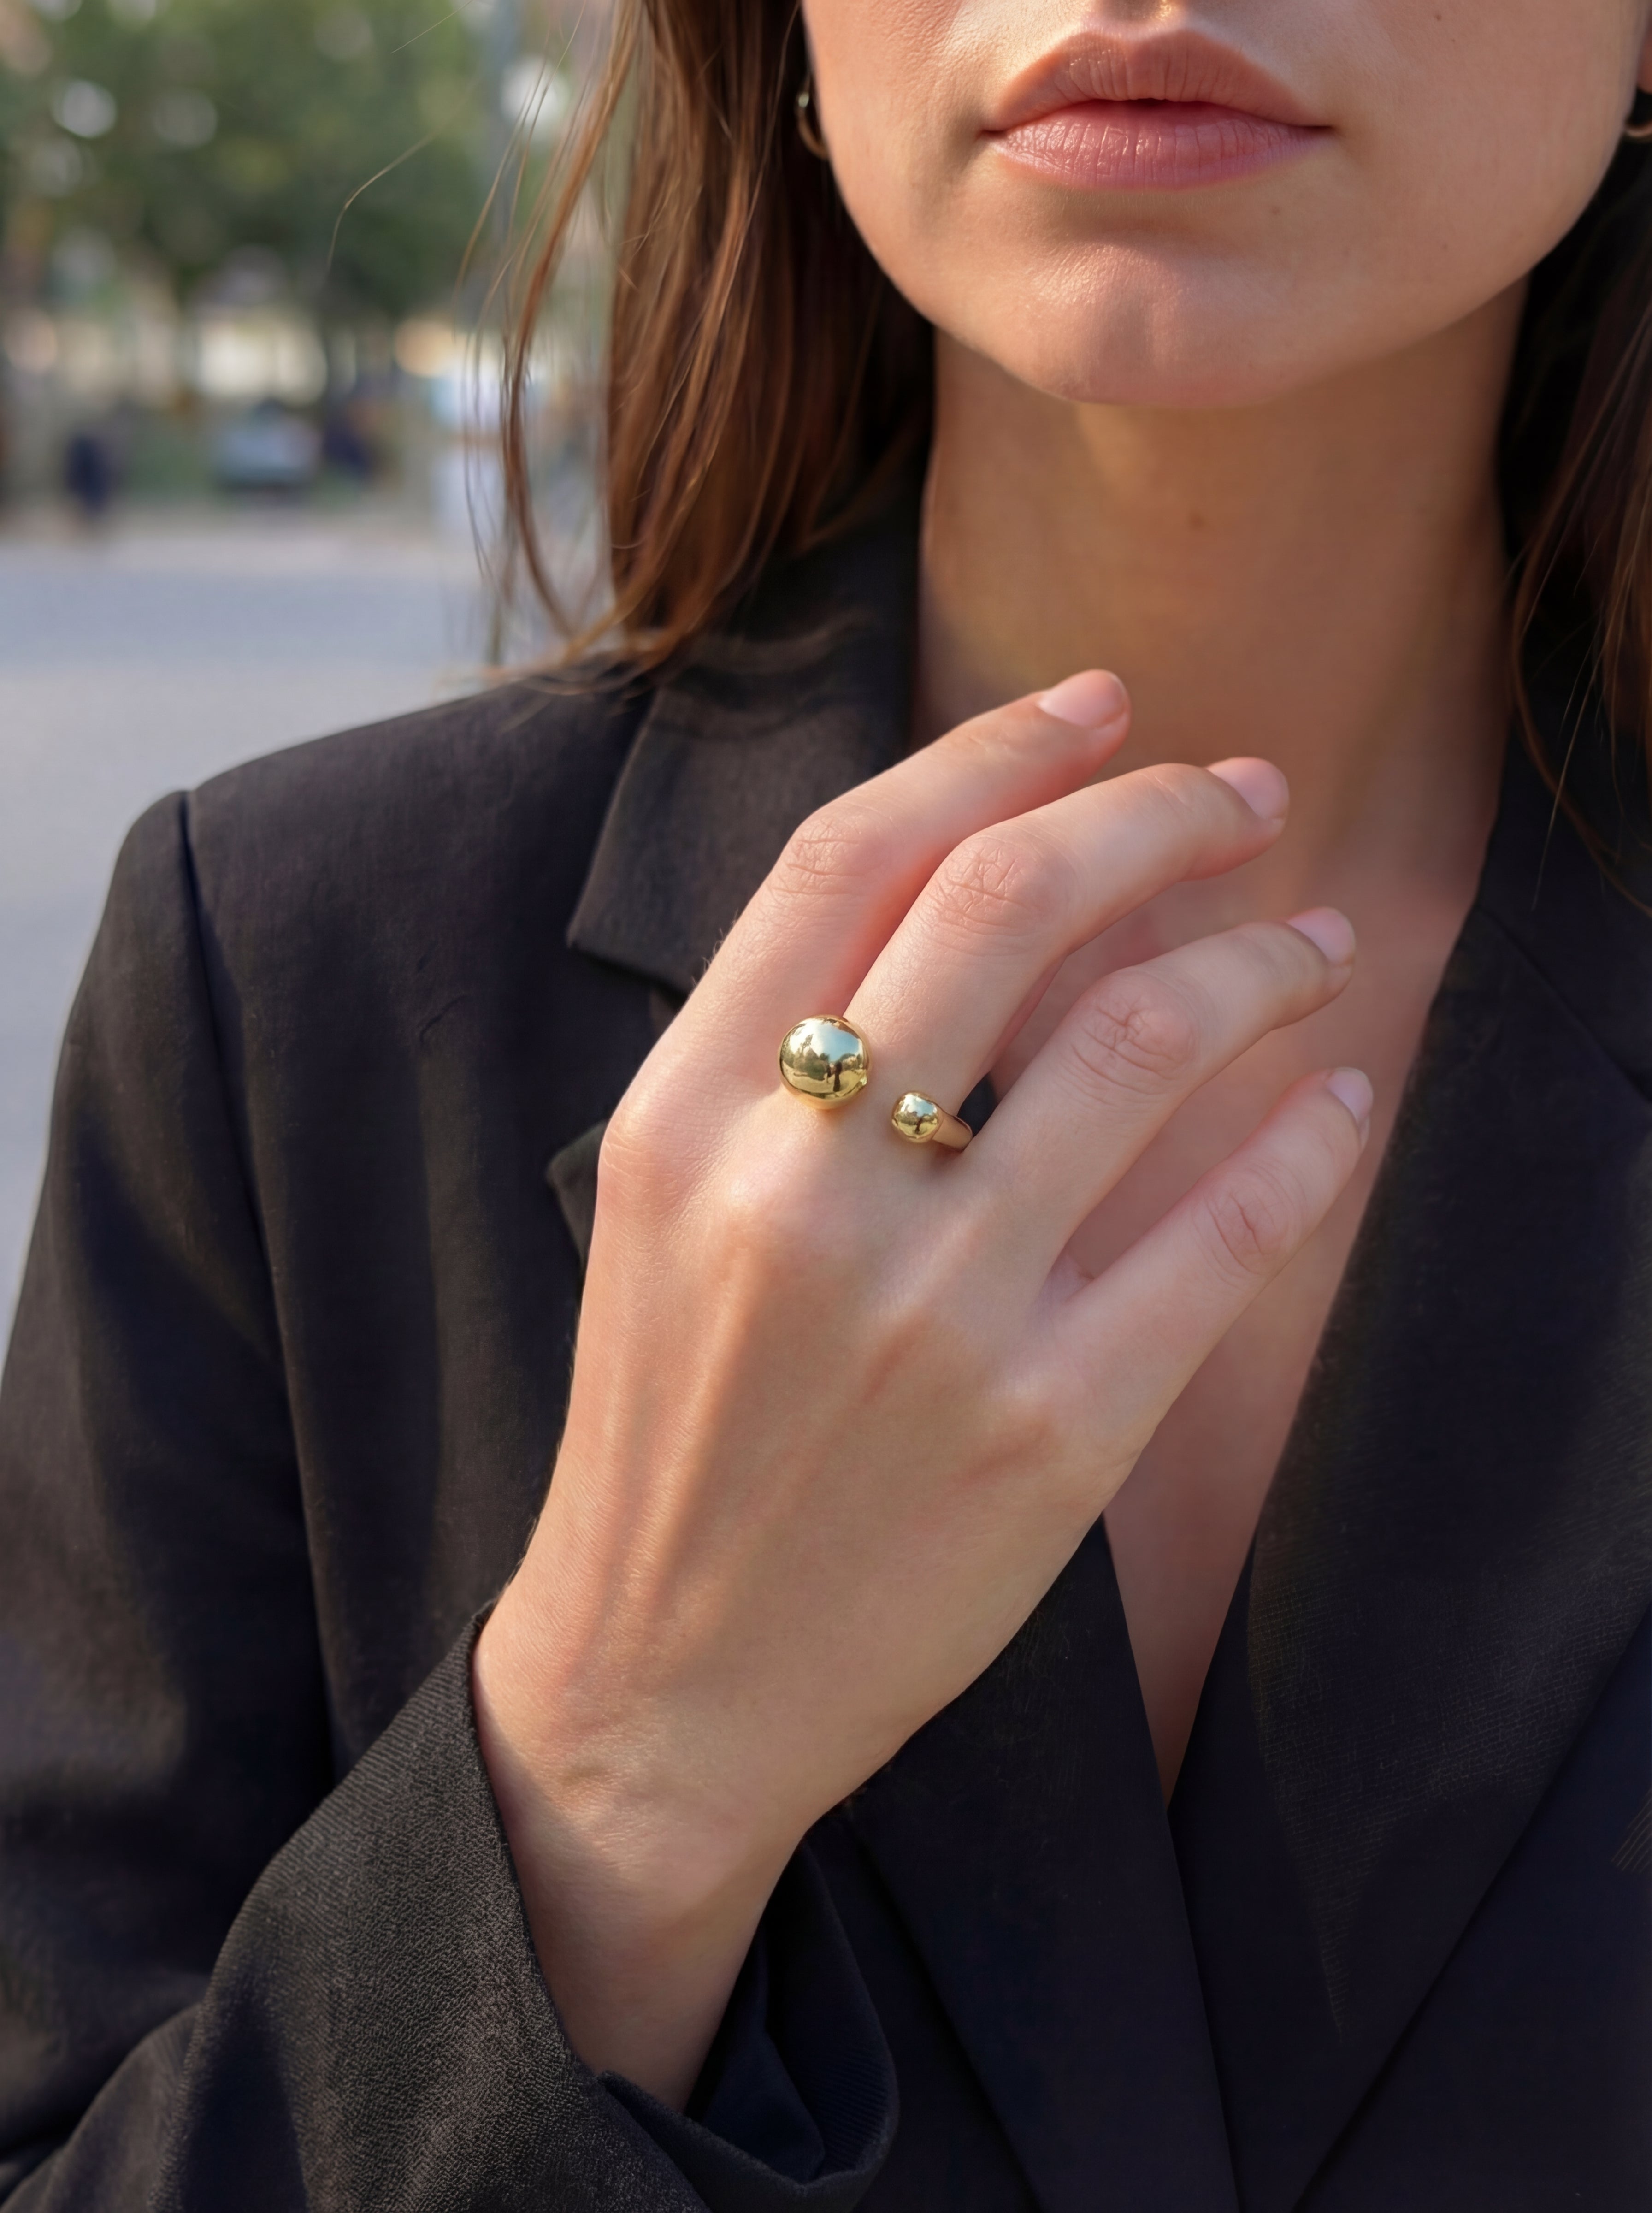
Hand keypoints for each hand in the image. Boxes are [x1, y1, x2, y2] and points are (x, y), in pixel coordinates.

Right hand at [473, 671, 1367, 2103]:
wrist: (663, 1677)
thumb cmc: (671, 1428)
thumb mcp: (668, 1213)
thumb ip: (778, 1057)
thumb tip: (978, 890)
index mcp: (686, 1121)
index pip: (852, 858)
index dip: (994, 748)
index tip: (1102, 702)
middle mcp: (802, 1195)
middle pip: (1012, 905)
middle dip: (1160, 812)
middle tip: (1249, 794)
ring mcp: (934, 1316)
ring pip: (1145, 1042)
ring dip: (1262, 963)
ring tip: (1315, 948)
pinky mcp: (1048, 1433)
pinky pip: (1223, 1232)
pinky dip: (1308, 1143)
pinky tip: (1342, 1101)